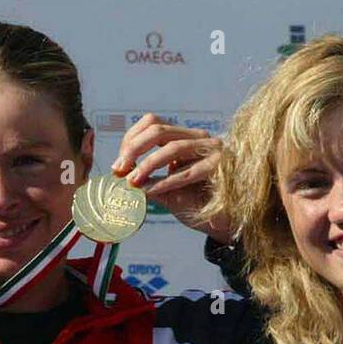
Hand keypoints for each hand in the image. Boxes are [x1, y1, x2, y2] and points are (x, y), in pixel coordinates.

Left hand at [111, 113, 231, 241]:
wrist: (224, 221)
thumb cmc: (194, 203)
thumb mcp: (165, 189)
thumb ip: (145, 179)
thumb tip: (118, 174)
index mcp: (184, 137)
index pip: (153, 123)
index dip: (131, 141)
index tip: (118, 165)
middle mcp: (198, 138)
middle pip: (159, 130)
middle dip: (135, 149)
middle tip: (120, 170)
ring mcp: (212, 149)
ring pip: (173, 147)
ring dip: (148, 165)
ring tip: (133, 182)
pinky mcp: (220, 167)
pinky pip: (188, 172)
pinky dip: (166, 182)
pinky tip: (151, 192)